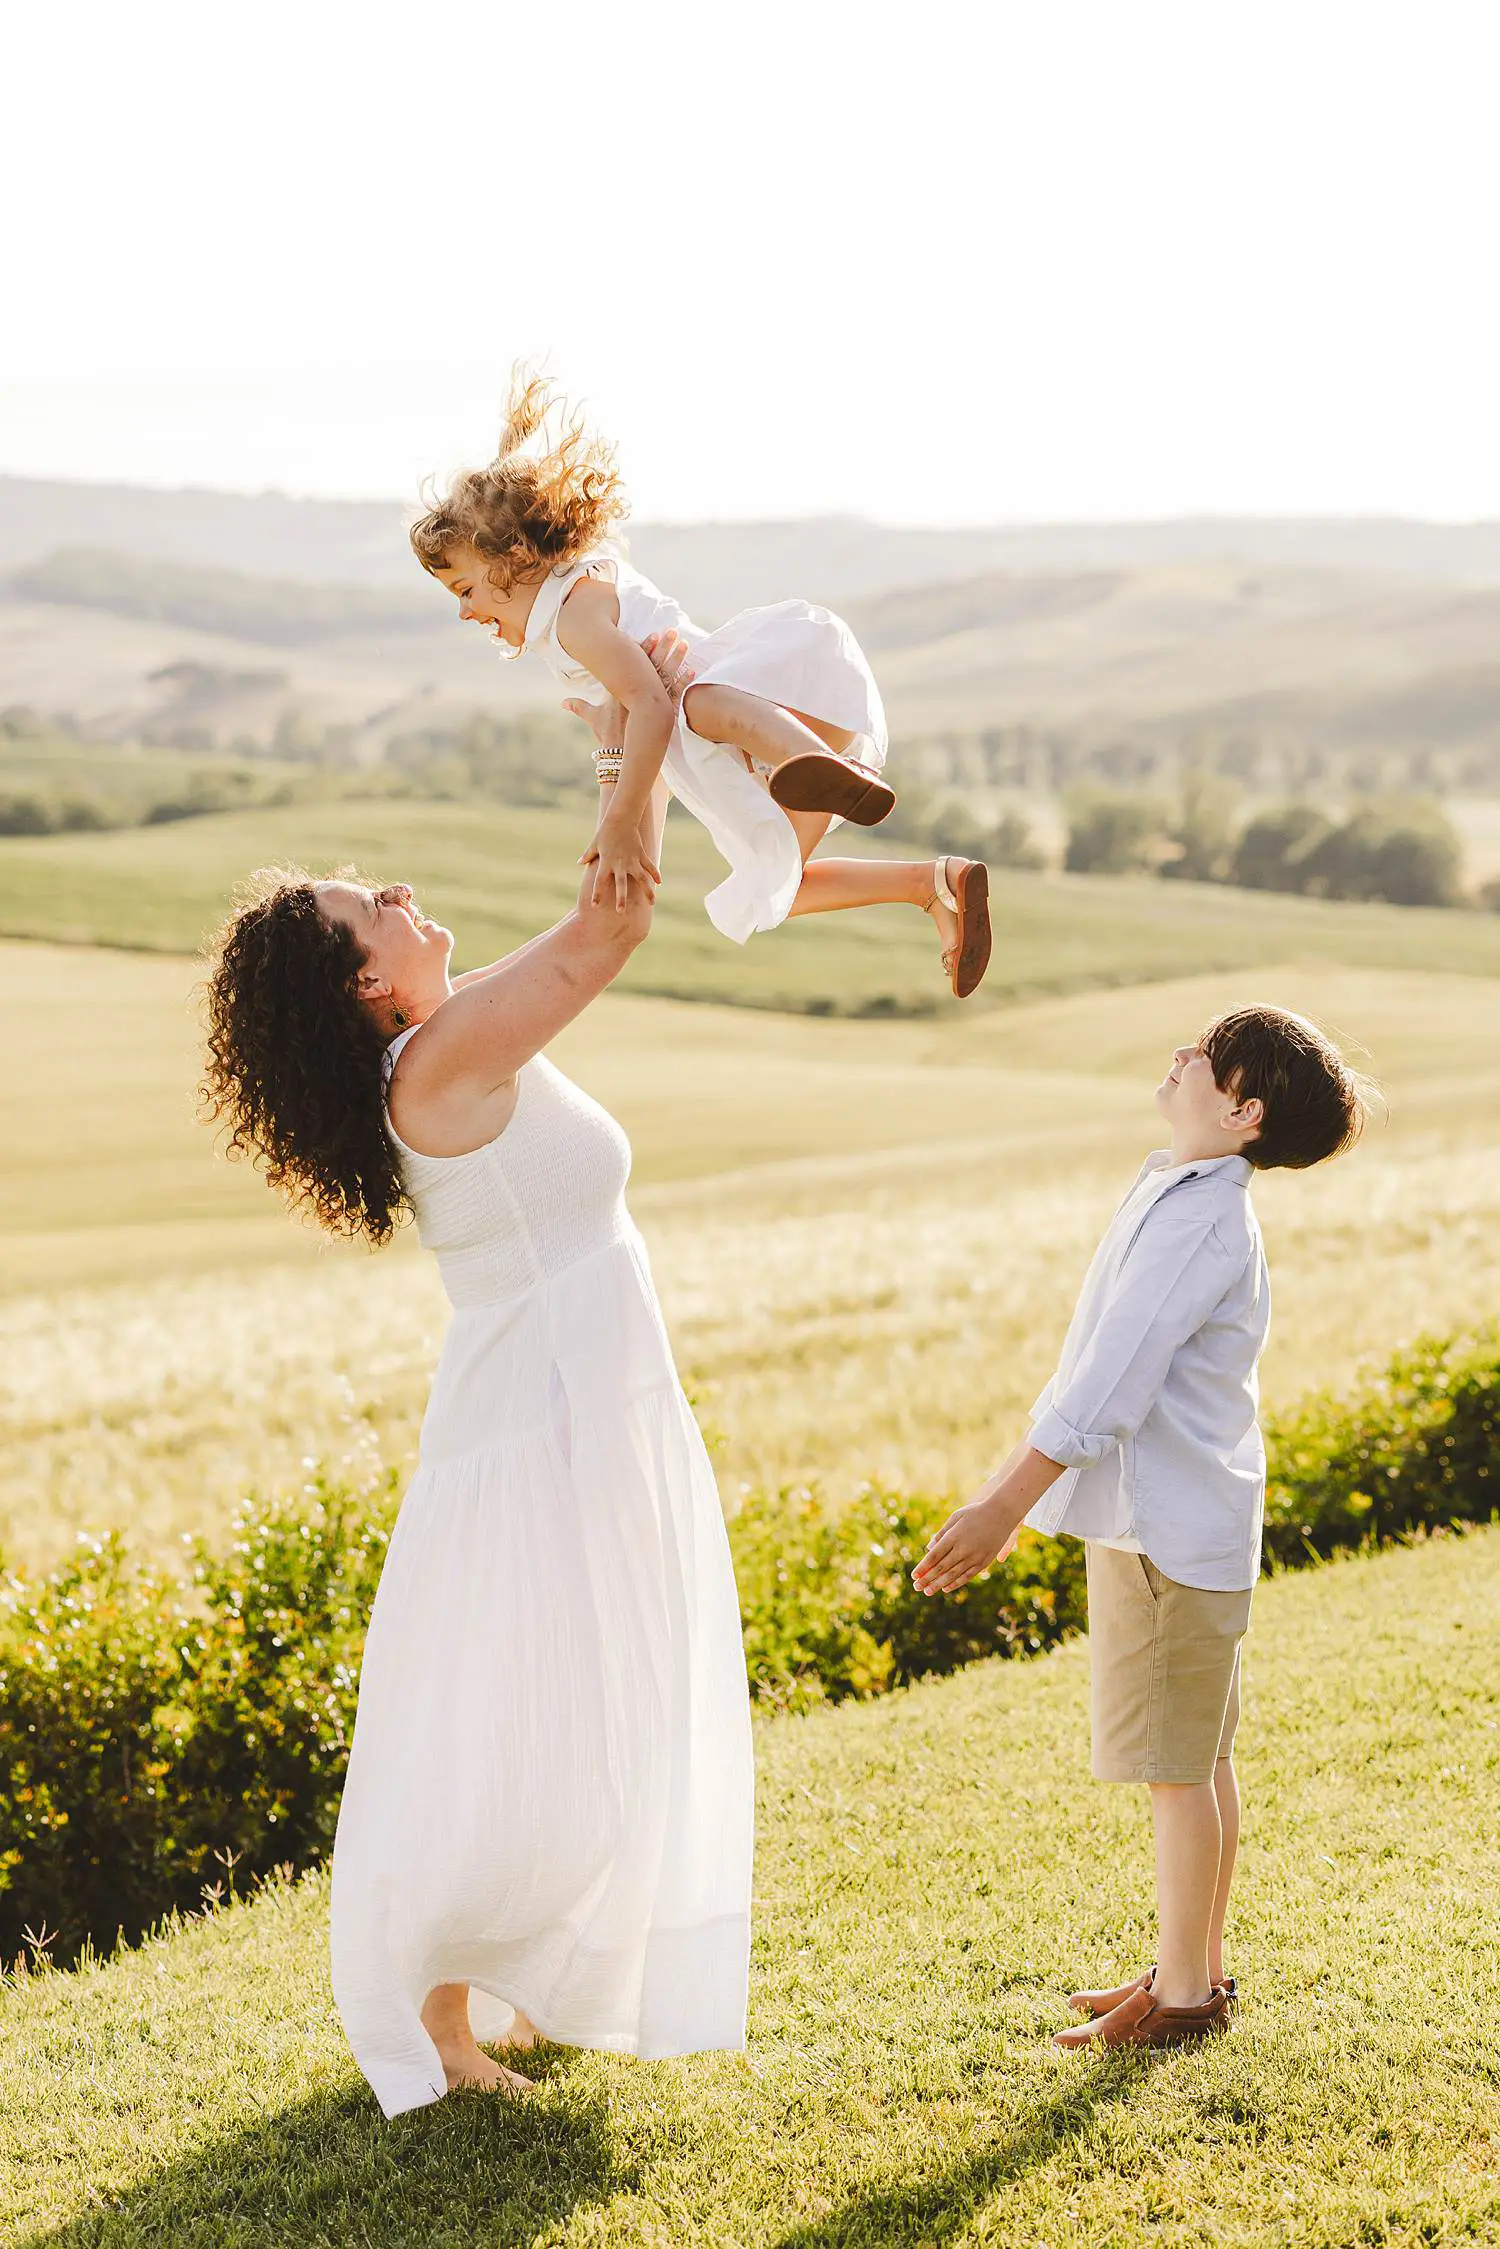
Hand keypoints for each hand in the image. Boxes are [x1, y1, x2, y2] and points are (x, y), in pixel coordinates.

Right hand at [561, 632, 693, 748]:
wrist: (620, 756)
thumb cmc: (607, 738)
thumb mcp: (592, 719)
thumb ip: (579, 707)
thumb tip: (563, 702)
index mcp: (621, 689)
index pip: (632, 663)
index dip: (642, 647)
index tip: (652, 633)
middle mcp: (635, 692)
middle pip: (651, 663)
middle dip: (662, 646)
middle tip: (671, 630)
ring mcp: (648, 701)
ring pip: (665, 675)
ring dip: (675, 658)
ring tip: (684, 643)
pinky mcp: (659, 713)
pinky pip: (674, 694)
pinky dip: (683, 682)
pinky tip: (693, 670)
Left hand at [580, 815, 662, 911]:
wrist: (620, 818)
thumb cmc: (605, 832)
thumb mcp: (595, 844)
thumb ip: (588, 855)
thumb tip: (580, 862)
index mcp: (606, 862)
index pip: (599, 881)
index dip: (597, 893)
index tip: (595, 905)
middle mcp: (619, 864)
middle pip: (621, 884)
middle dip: (621, 898)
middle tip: (621, 912)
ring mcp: (632, 859)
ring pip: (641, 878)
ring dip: (647, 891)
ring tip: (652, 903)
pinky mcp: (641, 854)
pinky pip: (649, 866)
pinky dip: (655, 874)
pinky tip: (659, 883)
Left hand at [911, 1499, 1017, 1596]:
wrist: (1003, 1513)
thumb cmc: (976, 1512)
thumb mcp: (956, 1517)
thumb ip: (942, 1533)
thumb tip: (929, 1547)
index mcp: (954, 1536)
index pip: (934, 1556)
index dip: (923, 1567)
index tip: (913, 1575)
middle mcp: (963, 1549)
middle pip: (941, 1568)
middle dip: (927, 1579)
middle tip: (916, 1587)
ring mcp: (974, 1557)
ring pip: (953, 1574)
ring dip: (938, 1584)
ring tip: (927, 1592)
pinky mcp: (984, 1561)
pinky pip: (967, 1576)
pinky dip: (955, 1583)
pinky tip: (946, 1588)